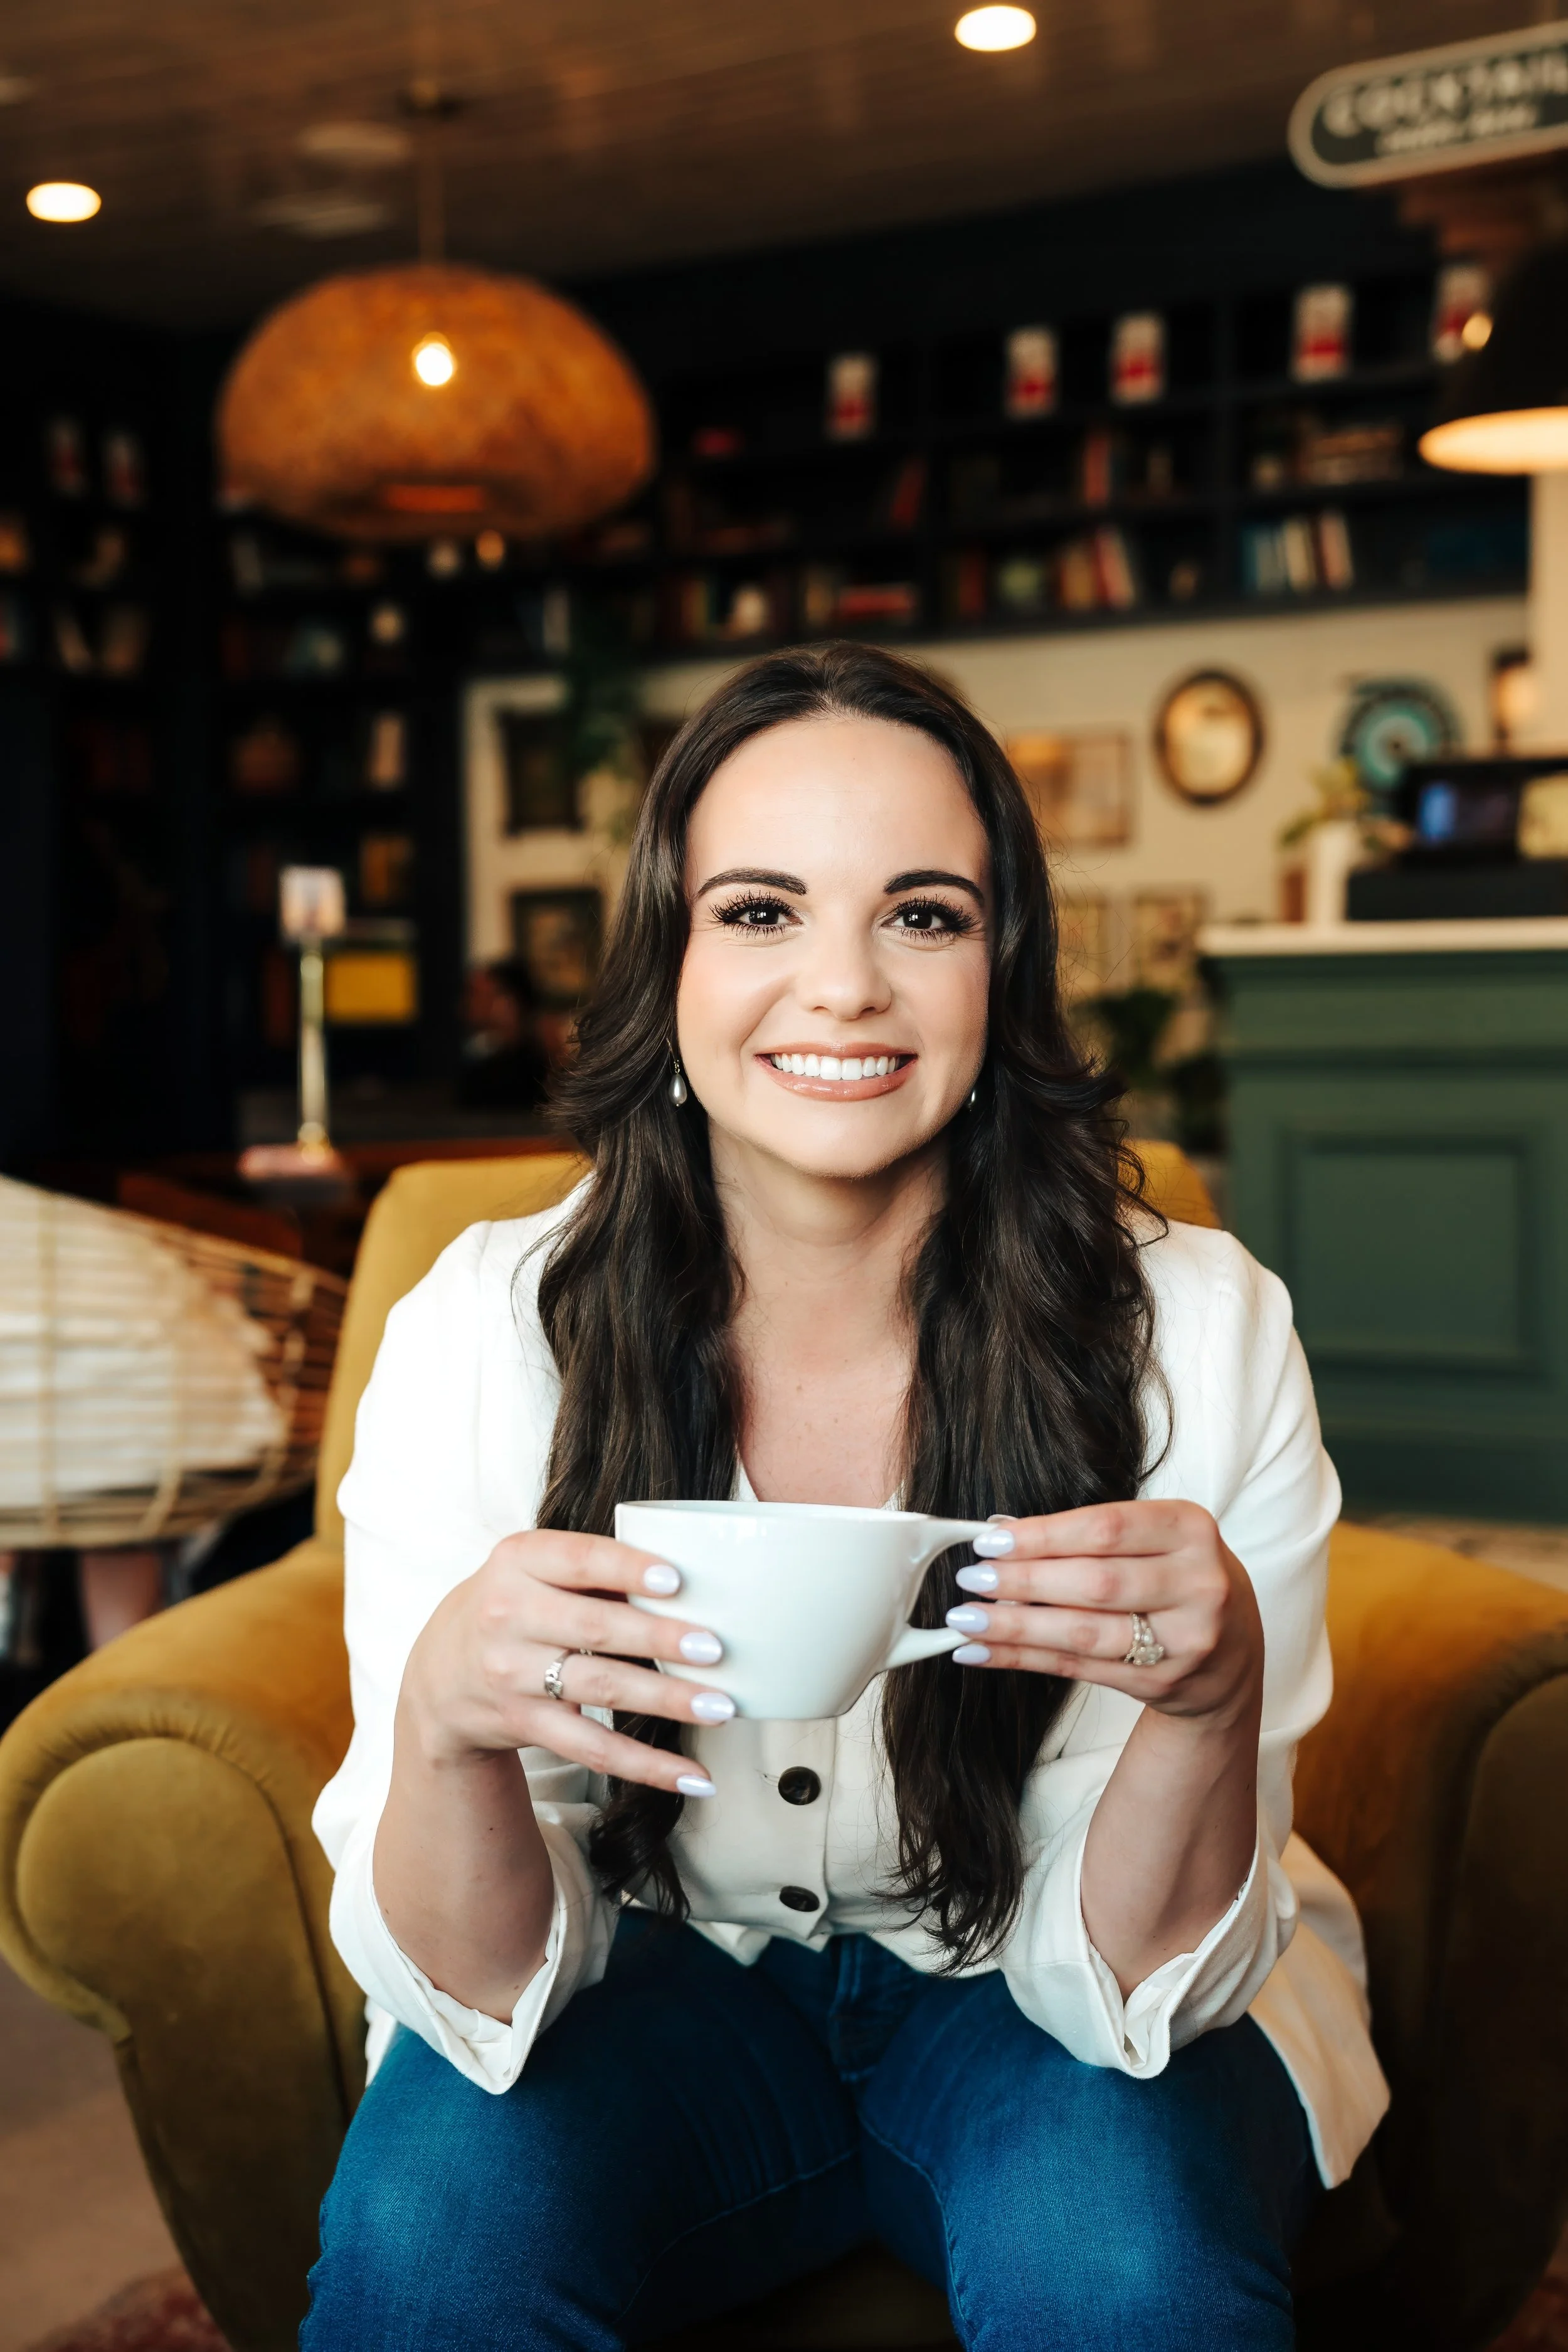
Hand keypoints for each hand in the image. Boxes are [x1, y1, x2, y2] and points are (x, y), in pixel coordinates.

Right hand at [400, 1530, 732, 1799]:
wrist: (440, 1675)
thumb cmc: (515, 1604)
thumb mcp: (534, 1568)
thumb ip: (597, 1569)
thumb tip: (691, 1585)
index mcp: (518, 1559)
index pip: (579, 1559)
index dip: (628, 1568)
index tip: (677, 1579)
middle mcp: (508, 1614)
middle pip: (596, 1628)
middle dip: (661, 1639)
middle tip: (716, 1649)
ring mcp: (512, 1673)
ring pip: (601, 1688)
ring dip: (666, 1699)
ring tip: (719, 1706)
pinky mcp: (525, 1723)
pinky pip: (593, 1748)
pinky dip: (647, 1765)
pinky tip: (692, 1776)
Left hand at [943, 1500, 1262, 1726]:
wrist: (1232, 1650)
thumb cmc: (1176, 1578)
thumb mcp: (1154, 1541)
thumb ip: (1088, 1535)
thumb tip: (1002, 1531)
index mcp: (1190, 1529)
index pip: (1106, 1528)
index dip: (1043, 1535)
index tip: (991, 1540)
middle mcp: (1198, 1583)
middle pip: (1095, 1582)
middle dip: (1024, 1581)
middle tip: (972, 1579)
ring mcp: (1185, 1638)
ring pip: (1086, 1632)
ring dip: (1016, 1627)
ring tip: (967, 1619)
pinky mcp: (1163, 1681)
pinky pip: (1079, 1668)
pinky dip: (1025, 1659)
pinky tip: (983, 1652)